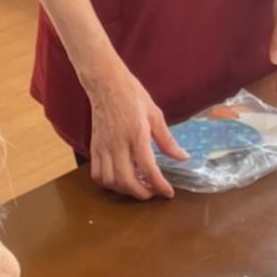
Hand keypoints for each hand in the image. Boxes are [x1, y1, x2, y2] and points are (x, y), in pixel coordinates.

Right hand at [85, 61, 187, 199]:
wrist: (105, 83)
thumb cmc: (132, 95)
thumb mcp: (155, 114)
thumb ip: (167, 140)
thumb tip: (182, 157)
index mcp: (136, 135)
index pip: (148, 169)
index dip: (159, 185)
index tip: (168, 193)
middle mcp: (117, 144)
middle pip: (126, 181)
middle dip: (142, 193)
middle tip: (153, 193)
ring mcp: (103, 147)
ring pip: (110, 181)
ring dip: (124, 191)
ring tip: (138, 187)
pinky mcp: (93, 147)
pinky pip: (97, 173)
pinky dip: (107, 183)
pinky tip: (119, 180)